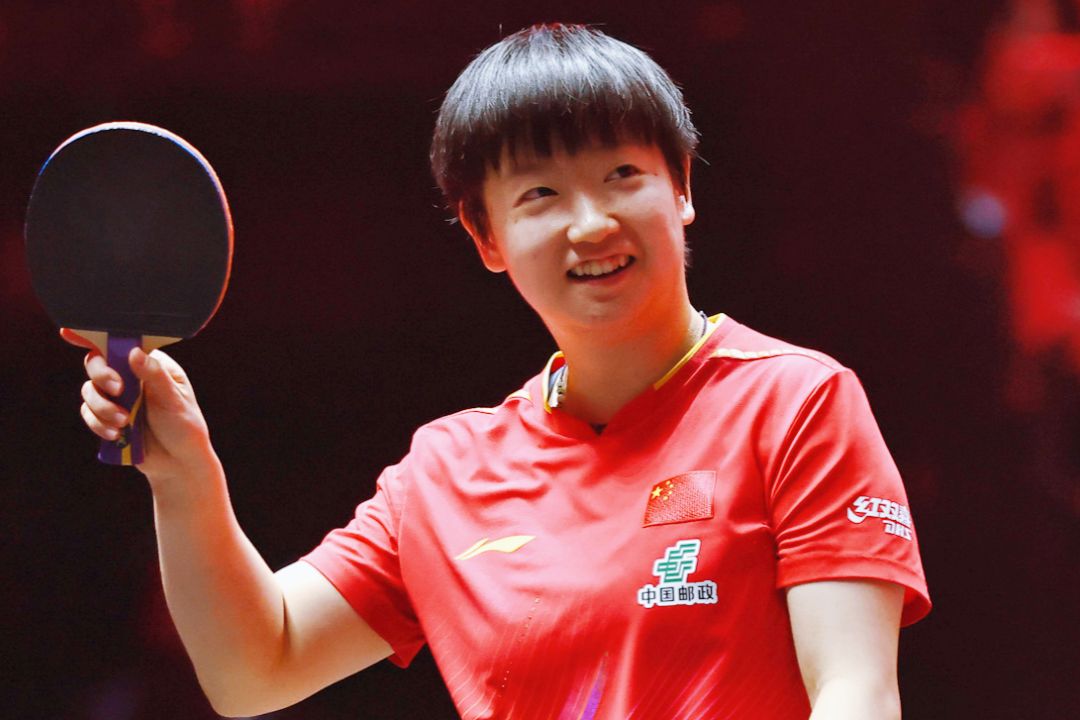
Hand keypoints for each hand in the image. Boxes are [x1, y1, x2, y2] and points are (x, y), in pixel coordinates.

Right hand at [62, 328, 218, 484]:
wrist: (179, 464)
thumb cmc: (185, 426)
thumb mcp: (174, 399)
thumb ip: (154, 375)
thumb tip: (134, 352)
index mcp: (151, 364)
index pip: (122, 343)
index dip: (94, 335)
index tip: (69, 331)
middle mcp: (131, 377)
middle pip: (97, 363)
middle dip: (101, 376)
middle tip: (118, 390)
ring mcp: (118, 397)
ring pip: (89, 390)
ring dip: (101, 407)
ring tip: (124, 422)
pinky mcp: (108, 417)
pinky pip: (89, 414)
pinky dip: (98, 423)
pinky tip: (116, 434)